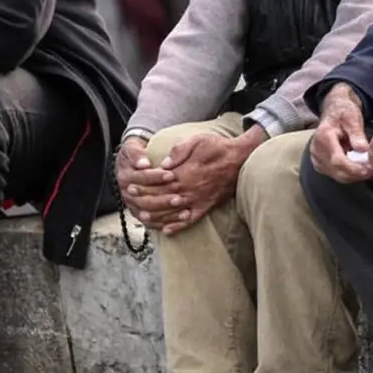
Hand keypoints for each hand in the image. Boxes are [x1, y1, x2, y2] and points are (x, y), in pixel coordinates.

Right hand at [116, 136, 178, 226]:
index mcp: (125, 177)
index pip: (140, 179)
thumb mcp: (133, 147)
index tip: (170, 175)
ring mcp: (134, 206)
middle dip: (163, 200)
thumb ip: (137, 153)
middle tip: (179, 198)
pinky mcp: (141, 214)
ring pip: (149, 215)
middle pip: (144, 201)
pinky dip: (166, 223)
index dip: (155, 177)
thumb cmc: (137, 154)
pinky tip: (180, 220)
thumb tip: (143, 163)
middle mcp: (128, 194)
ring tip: (184, 211)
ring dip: (167, 214)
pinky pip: (153, 223)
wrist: (134, 163)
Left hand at [129, 128, 265, 234]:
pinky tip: (167, 231)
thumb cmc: (218, 147)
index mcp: (184, 173)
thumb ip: (179, 151)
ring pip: (172, 213)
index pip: (158, 182)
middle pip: (161, 199)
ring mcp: (197, 200)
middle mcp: (188, 190)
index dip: (144, 186)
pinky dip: (178, 227)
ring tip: (143, 218)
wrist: (240, 159)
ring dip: (156, 217)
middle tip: (131, 202)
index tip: (131, 186)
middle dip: (144, 200)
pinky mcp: (206, 207)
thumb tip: (164, 164)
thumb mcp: (197, 140)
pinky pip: (189, 220)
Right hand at [310, 83, 372, 183]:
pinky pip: (336, 175)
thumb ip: (357, 134)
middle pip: (337, 172)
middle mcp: (317, 151)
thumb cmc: (343, 114)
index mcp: (323, 138)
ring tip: (369, 168)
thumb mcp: (353, 119)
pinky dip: (349, 174)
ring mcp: (317, 159)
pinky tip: (360, 168)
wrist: (334, 113)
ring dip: (355, 176)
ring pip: (338, 176)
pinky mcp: (320, 165)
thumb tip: (363, 150)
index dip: (355, 168)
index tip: (371, 168)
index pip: (338, 161)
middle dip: (358, 174)